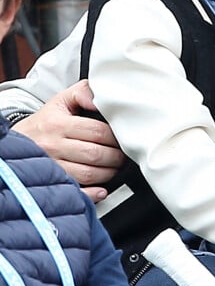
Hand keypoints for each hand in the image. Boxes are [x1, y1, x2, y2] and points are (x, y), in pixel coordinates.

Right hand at [13, 80, 123, 201]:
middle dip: (116, 157)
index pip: (97, 132)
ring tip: (114, 167)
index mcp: (59, 124)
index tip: (124, 138)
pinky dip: (92, 193)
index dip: (116, 137)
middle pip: (95, 154)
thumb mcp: (62, 100)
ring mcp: (52, 167)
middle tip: (123, 156)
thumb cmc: (46, 121)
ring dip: (108, 173)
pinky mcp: (52, 182)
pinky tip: (102, 190)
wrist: (18, 142)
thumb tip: (99, 98)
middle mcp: (53, 146)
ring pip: (88, 174)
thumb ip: (84, 92)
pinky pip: (76, 191)